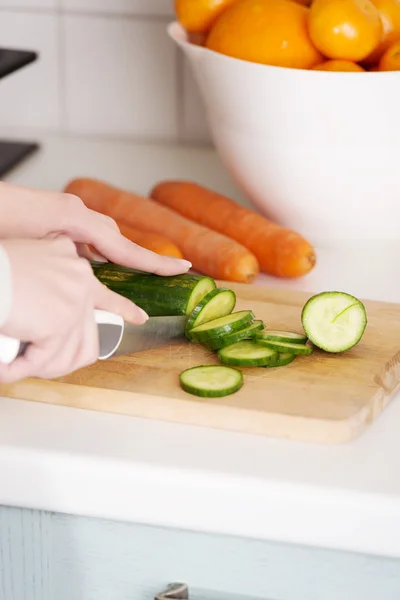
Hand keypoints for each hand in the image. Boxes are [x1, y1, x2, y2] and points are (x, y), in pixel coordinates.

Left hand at [0, 182, 190, 275]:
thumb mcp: (38, 240)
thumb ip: (69, 253)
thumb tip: (91, 269)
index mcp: (76, 219)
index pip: (125, 247)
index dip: (155, 262)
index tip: (183, 268)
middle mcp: (77, 214)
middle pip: (118, 241)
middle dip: (140, 259)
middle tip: (166, 273)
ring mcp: (67, 215)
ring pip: (103, 240)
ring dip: (116, 257)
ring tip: (130, 277)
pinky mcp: (56, 219)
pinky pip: (85, 239)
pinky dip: (93, 253)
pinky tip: (90, 266)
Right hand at [0, 237, 148, 382]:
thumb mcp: (30, 264)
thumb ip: (48, 286)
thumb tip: (47, 318)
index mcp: (73, 264)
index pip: (106, 293)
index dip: (123, 309)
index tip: (138, 318)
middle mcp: (80, 280)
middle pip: (87, 336)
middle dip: (63, 359)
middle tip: (41, 364)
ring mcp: (73, 301)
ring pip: (68, 354)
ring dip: (41, 366)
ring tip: (16, 365)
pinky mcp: (60, 322)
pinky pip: (45, 360)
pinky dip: (22, 369)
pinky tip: (8, 367)